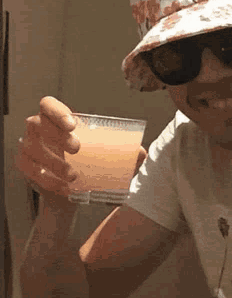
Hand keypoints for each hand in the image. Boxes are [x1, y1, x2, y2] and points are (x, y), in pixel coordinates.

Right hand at [16, 97, 147, 202]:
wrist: (73, 193)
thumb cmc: (90, 165)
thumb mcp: (108, 159)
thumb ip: (126, 154)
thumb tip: (141, 153)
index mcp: (57, 120)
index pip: (48, 105)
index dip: (57, 111)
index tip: (73, 124)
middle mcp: (39, 129)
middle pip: (38, 124)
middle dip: (57, 136)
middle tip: (77, 149)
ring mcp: (28, 147)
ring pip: (32, 148)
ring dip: (54, 162)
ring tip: (74, 175)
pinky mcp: (24, 166)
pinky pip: (30, 170)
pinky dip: (48, 180)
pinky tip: (64, 187)